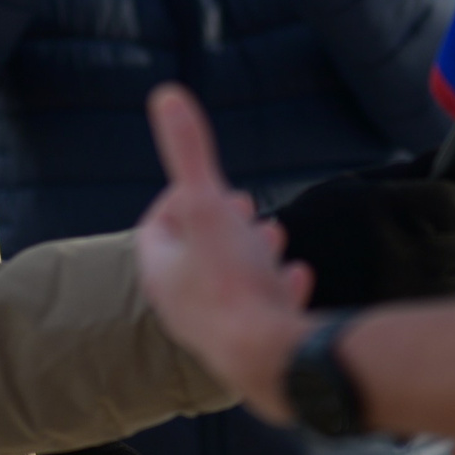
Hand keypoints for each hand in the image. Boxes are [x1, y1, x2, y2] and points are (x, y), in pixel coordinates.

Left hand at [135, 84, 312, 423]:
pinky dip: (279, 288)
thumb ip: (189, 152)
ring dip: (250, 256)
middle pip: (194, 256)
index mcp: (162, 274)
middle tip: (241, 206)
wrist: (272, 359)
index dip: (178, 198)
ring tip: (272, 237)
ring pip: (229, 284)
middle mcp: (183, 306)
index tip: (204, 182)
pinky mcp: (254, 348)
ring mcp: (219, 331)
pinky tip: (297, 276)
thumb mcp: (208, 206)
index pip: (156, 229)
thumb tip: (165, 95)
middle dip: (219, 225)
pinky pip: (263, 312)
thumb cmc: (232, 283)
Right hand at [274, 161, 454, 308]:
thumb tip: (452, 160)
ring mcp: (403, 288)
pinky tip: (435, 281)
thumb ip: (408, 174)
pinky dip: (454, 291)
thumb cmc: (320, 224)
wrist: (275, 280)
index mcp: (385, 207)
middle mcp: (397, 249)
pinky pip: (454, 304)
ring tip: (445, 256)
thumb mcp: (356, 188)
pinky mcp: (405, 318)